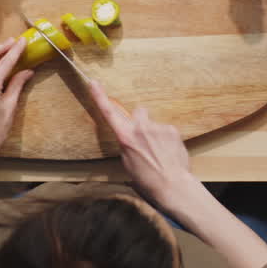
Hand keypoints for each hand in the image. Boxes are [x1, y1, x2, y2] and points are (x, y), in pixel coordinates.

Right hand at [88, 80, 194, 204]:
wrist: (172, 184)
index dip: (100, 97)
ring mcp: (157, 127)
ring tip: (160, 152)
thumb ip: (127, 144)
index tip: (94, 82)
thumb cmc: (146, 179)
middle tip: (145, 139)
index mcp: (125, 137)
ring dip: (155, 133)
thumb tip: (129, 137)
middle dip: (141, 120)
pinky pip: (166, 130)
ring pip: (154, 124)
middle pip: (139, 112)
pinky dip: (167, 139)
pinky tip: (169, 152)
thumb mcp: (127, 163)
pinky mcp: (172, 129)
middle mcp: (141, 127)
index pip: (109, 113)